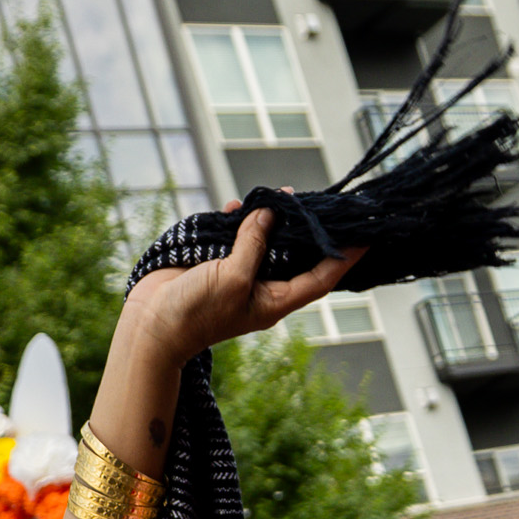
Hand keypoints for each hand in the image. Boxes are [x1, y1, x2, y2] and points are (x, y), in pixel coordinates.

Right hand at [121, 206, 364, 366]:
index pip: (322, 277)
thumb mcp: (232, 277)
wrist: (152, 324)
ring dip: (271, 218)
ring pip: (266, 240)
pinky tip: (238, 204)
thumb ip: (254, 244)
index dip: (344, 258)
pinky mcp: (217, 262)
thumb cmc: (197, 312)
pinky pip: (235, 236)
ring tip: (281, 194)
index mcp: (277, 300)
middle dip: (307, 229)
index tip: (366, 238)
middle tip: (320, 201)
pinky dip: (238, 220)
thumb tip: (270, 213)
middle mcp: (264, 286)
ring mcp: (241, 274)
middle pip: (297, 254)